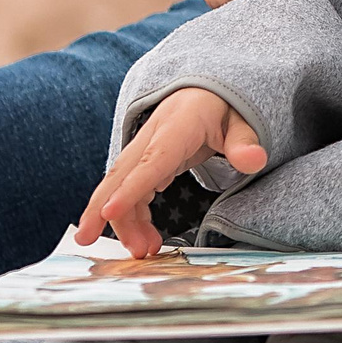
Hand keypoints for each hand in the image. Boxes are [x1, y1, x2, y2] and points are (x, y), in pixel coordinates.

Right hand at [75, 88, 266, 256]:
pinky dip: (131, 215)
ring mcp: (144, 148)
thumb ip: (245, 141)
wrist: (207, 91)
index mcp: (177, 126)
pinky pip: (130, 189)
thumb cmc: (224, 108)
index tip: (110, 211)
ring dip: (123, 220)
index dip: (131, 187)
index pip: (152, 161)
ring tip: (142, 251)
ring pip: (121, 185)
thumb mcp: (242, 121)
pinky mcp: (143, 161)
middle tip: (86, 240)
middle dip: (101, 207)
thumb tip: (254, 159)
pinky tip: (144, 238)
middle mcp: (152, 136)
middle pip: (122, 174)